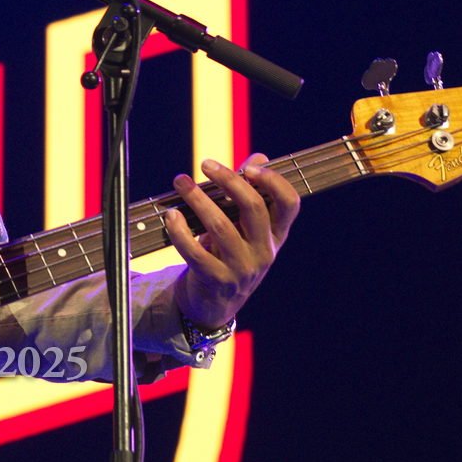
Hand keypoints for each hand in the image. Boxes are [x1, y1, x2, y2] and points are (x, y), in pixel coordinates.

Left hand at [162, 153, 299, 329]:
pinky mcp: (217, 280)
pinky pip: (196, 252)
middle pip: (253, 207)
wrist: (213, 304)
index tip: (249, 166)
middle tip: (204, 163)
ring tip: (180, 182)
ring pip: (221, 226)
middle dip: (228, 180)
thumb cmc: (229, 255)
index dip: (274, 181)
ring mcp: (242, 268)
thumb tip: (260, 157)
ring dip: (198, 199)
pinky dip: (180, 231)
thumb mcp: (245, 229)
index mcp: (276, 235)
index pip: (290, 204)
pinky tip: (171, 216)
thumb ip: (250, 193)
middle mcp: (264, 252)